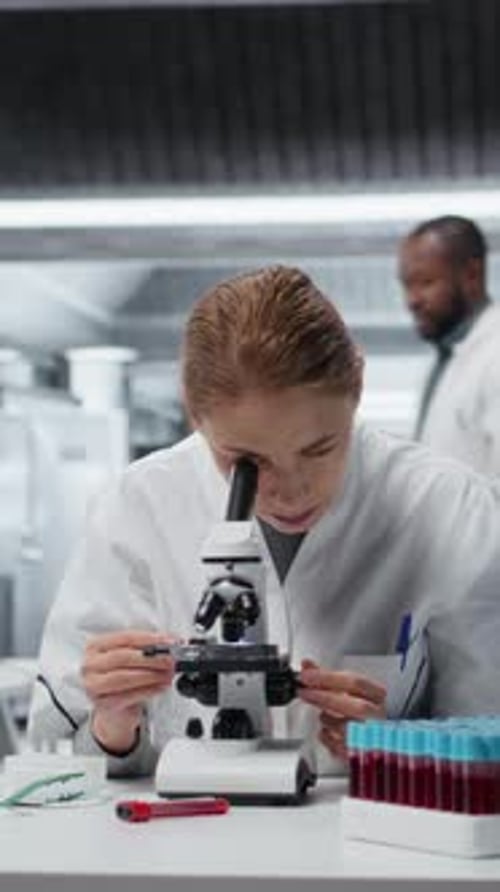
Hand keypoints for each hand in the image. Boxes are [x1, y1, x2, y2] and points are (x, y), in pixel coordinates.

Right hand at [82, 630, 177, 753]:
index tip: (169, 642)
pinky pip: (128, 696)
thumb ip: (146, 648)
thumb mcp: (130, 657)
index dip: (150, 639)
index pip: (125, 638)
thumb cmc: (123, 675)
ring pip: (123, 677)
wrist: (114, 708)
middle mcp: (90, 664)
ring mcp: (93, 685)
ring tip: (167, 674)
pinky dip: (148, 690)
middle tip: (170, 659)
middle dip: (151, 658)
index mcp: (95, 645)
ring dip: (150, 675)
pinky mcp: (102, 704)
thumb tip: (170, 643)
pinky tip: (161, 686)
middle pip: (123, 657)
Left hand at [298, 659, 385, 759]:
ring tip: (322, 714)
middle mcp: (377, 716)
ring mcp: (371, 737)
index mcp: (376, 696)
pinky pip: (338, 746)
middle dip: (326, 698)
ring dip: (327, 719)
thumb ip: (326, 678)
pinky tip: (326, 730)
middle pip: (356, 706)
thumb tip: (307, 665)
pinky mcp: (358, 754)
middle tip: (305, 692)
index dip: (328, 677)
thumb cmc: (356, 710)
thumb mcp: (344, 690)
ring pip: (347, 728)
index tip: (308, 675)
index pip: (356, 682)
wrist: (370, 738)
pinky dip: (326, 736)